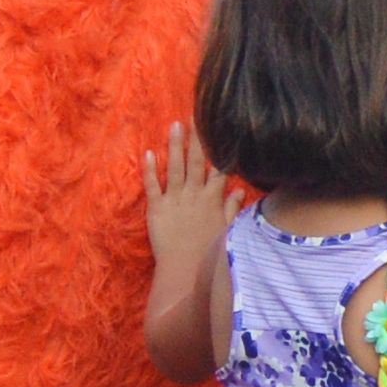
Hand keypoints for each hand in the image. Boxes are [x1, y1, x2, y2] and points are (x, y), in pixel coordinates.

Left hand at [143, 118, 229, 297]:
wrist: (184, 273)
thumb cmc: (208, 255)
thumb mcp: (226, 231)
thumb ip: (232, 208)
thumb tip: (238, 188)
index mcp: (213, 199)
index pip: (219, 167)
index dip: (220, 146)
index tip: (220, 127)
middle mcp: (195, 195)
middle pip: (197, 160)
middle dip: (197, 137)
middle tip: (195, 114)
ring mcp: (174, 200)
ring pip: (175, 167)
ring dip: (174, 145)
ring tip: (174, 124)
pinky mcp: (156, 209)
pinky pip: (152, 185)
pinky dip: (149, 169)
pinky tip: (148, 152)